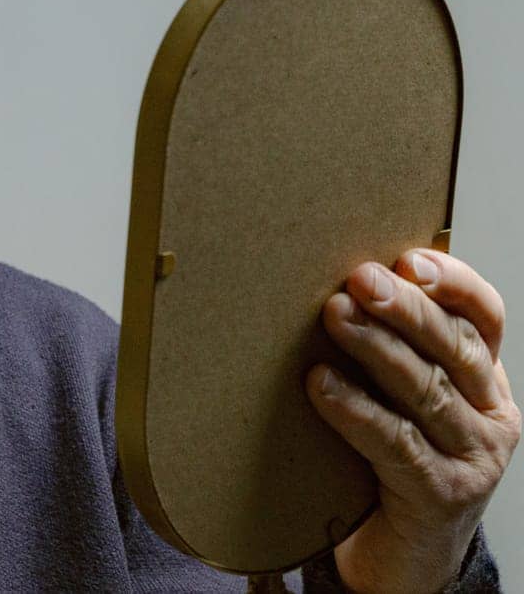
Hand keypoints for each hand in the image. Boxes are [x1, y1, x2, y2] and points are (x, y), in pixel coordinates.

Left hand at [306, 247, 518, 592]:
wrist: (402, 552)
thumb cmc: (390, 459)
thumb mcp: (398, 395)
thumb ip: (387, 346)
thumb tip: (332, 284)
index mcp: (485, 379)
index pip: (485, 317)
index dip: (454, 284)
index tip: (409, 259)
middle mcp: (491, 415)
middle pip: (455, 348)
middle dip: (406, 308)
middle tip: (359, 279)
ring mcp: (473, 458)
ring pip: (427, 390)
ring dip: (377, 348)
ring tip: (335, 315)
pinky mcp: (440, 494)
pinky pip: (396, 443)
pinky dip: (356, 410)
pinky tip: (320, 384)